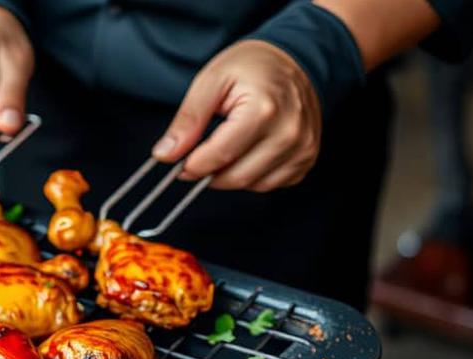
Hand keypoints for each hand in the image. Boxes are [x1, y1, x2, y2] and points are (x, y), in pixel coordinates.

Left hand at [152, 40, 321, 191]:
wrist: (293, 59)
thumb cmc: (251, 67)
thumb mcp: (210, 81)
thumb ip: (187, 120)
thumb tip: (165, 155)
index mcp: (263, 110)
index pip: (218, 156)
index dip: (192, 165)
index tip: (180, 162)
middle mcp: (289, 133)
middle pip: (236, 177)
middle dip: (210, 173)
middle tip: (199, 156)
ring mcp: (302, 148)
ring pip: (253, 185)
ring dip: (231, 175)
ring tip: (227, 146)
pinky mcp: (307, 158)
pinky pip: (271, 184)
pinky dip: (253, 176)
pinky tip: (248, 152)